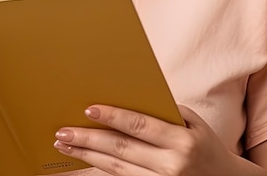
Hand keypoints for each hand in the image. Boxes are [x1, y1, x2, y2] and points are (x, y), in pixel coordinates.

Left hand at [53, 104, 260, 175]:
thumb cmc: (203, 143)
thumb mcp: (191, 121)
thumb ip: (162, 111)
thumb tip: (125, 98)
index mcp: (181, 141)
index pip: (140, 126)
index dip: (113, 117)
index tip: (88, 110)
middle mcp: (170, 166)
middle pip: (121, 150)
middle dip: (88, 140)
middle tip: (62, 132)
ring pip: (116, 170)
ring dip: (87, 158)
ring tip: (64, 146)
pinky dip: (99, 172)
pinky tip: (82, 164)